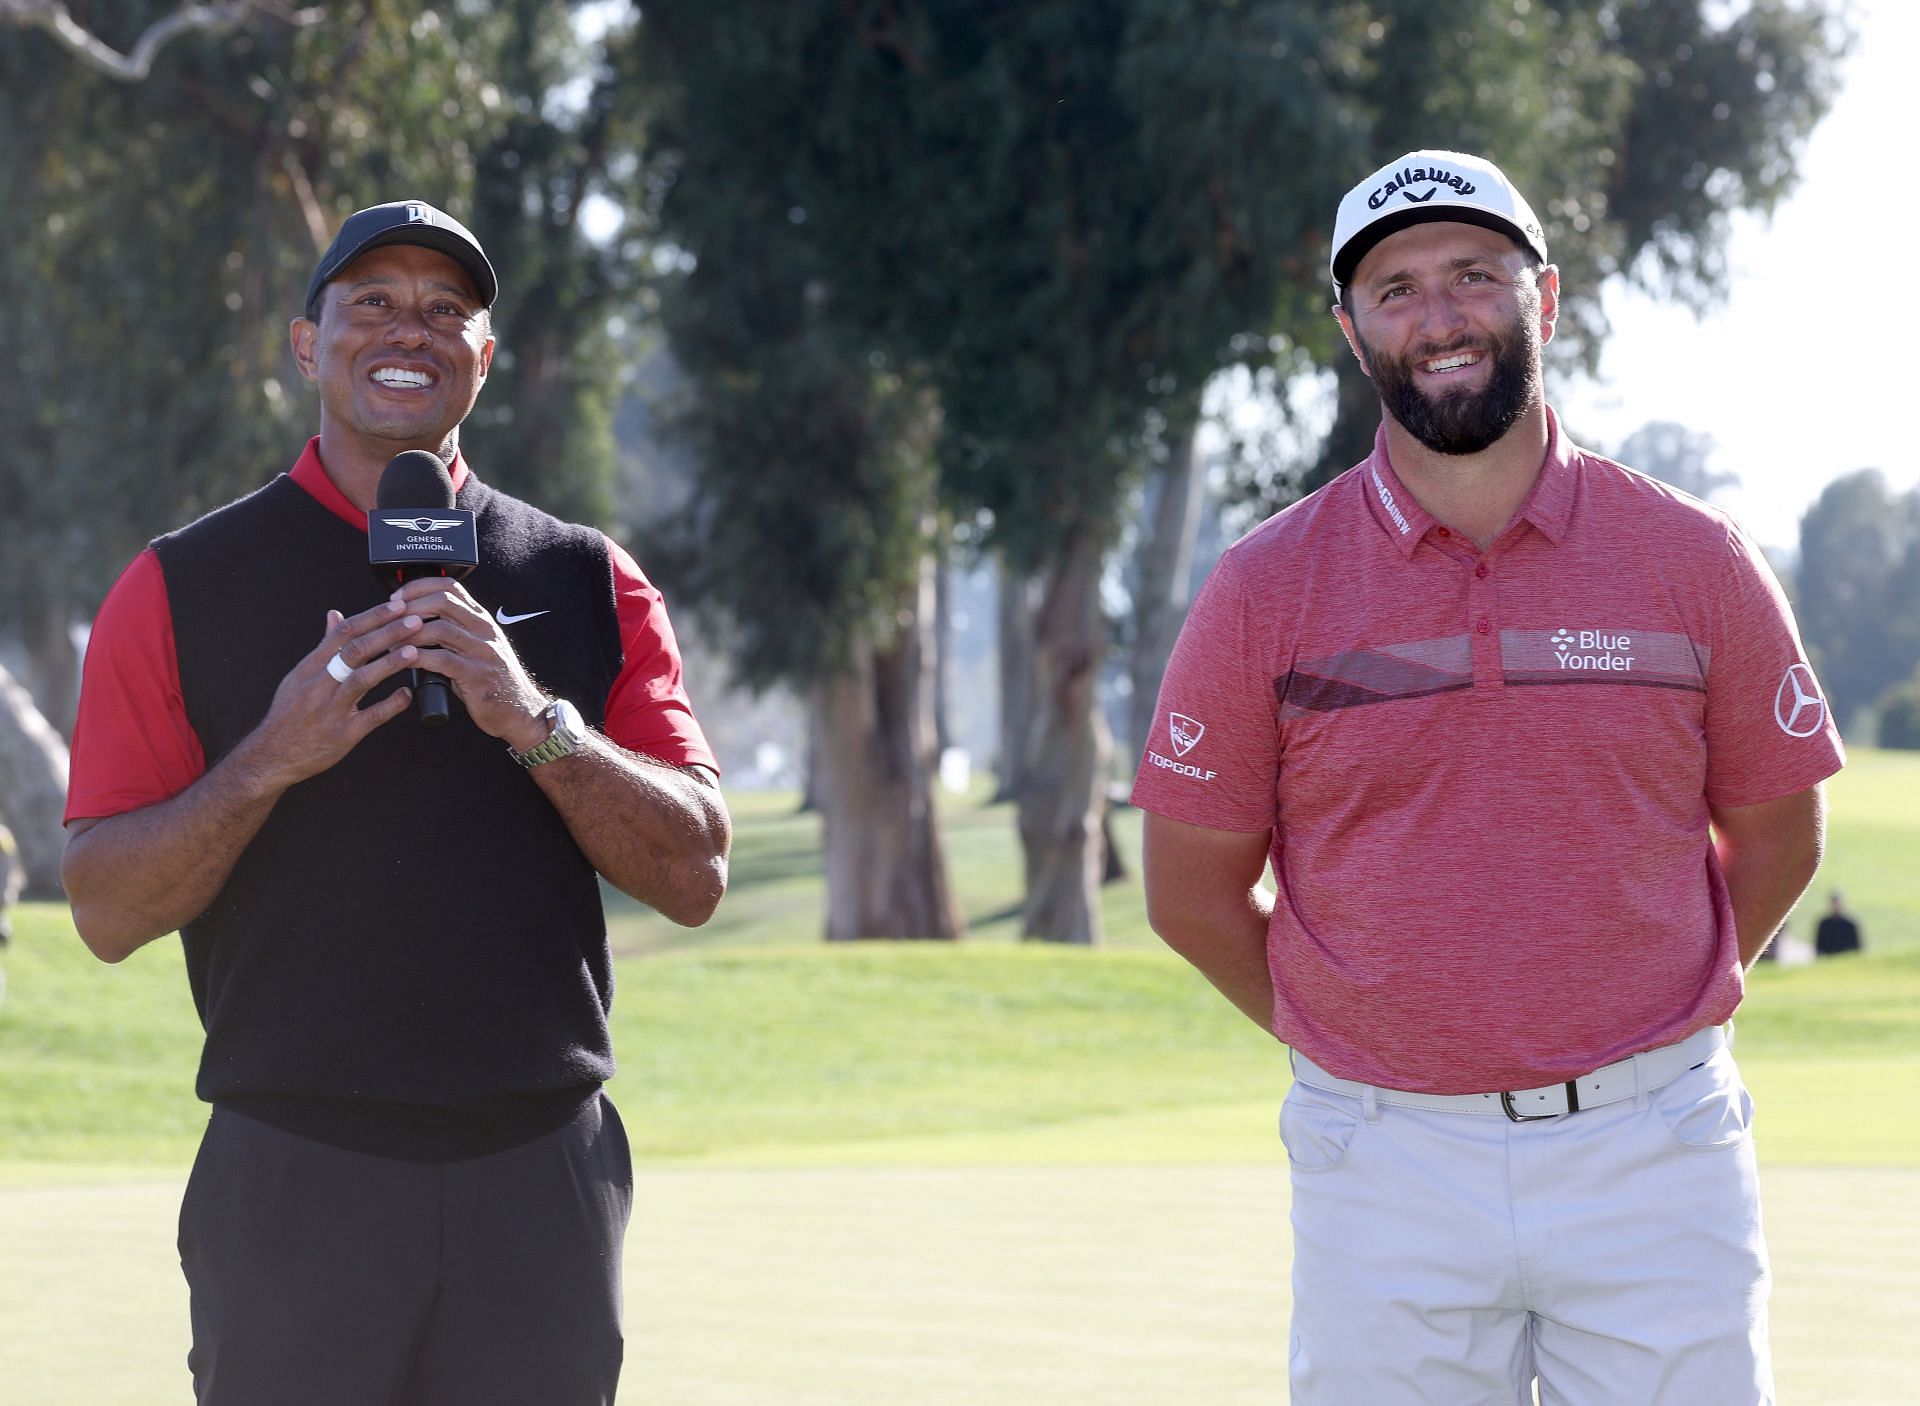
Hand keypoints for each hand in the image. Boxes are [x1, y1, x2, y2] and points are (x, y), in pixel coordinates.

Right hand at [234, 600, 425, 790]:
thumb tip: (335, 615)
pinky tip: (408, 694)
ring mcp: (331, 710)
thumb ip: (324, 646)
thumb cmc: (289, 713)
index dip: (372, 617)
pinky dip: (391, 705)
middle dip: (386, 633)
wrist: (272, 754)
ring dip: (389, 663)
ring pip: (360, 680)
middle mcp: (319, 685)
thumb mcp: (301, 675)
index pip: (343, 633)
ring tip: (414, 651)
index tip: (397, 606)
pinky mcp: (343, 734)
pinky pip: (371, 717)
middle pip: (354, 651)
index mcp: (311, 667)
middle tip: (413, 620)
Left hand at [387, 577, 552, 750]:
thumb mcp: (476, 649)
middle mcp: (484, 630)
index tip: (397, 598)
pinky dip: (418, 658)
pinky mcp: (477, 675)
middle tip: (389, 619)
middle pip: (443, 600)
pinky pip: (442, 659)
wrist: (520, 711)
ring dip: (409, 634)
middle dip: (410, 606)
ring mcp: (482, 652)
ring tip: (390, 644)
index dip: (419, 587)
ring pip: (440, 628)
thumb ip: (454, 633)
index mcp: (481, 620)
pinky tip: (404, 662)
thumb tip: (416, 624)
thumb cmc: (493, 682)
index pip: (450, 587)